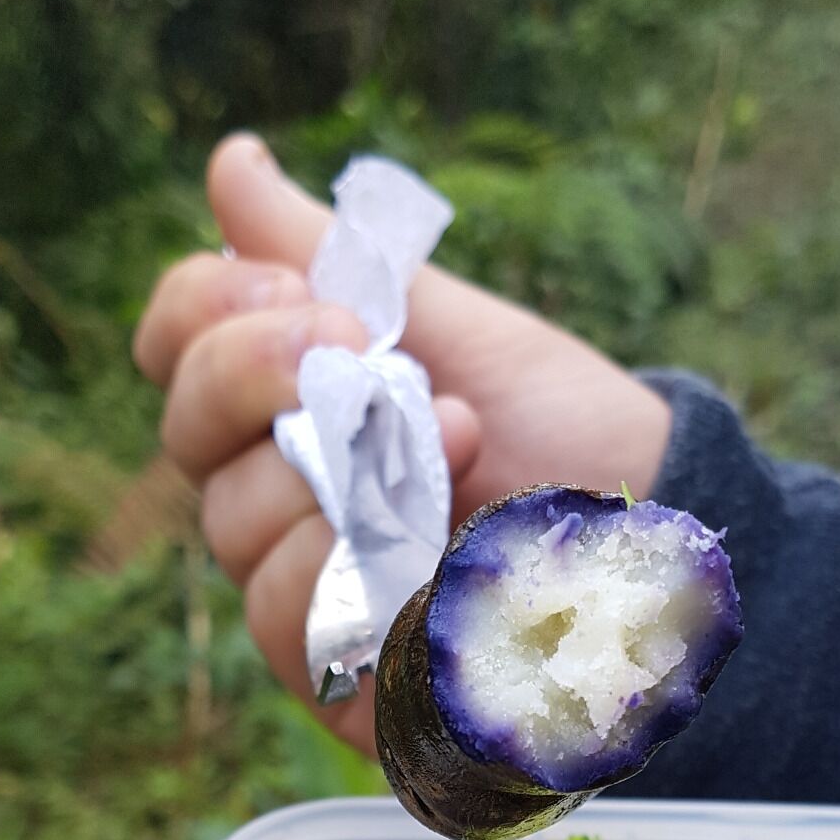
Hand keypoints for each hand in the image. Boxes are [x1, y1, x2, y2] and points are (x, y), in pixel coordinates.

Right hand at [134, 134, 672, 756]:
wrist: (663, 527)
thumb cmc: (564, 431)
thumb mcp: (454, 328)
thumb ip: (333, 258)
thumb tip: (230, 162)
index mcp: (291, 407)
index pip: (177, 352)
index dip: (202, 310)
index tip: (287, 283)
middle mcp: (281, 498)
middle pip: (188, 433)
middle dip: (252, 369)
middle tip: (351, 338)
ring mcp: (309, 589)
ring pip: (234, 524)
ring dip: (335, 469)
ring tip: (453, 435)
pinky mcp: (344, 676)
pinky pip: (286, 616)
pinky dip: (349, 563)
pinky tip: (437, 535)